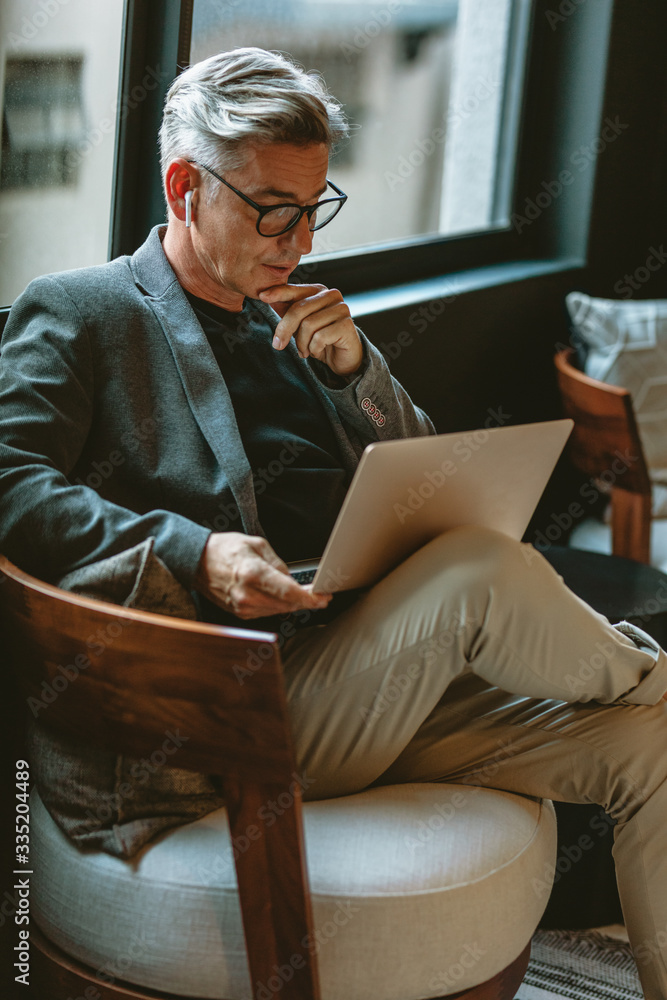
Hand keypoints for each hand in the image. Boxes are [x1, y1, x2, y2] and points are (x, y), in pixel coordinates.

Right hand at [194, 532, 331, 619]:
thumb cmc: (224, 549)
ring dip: (294, 605)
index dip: (310, 598)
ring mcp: (243, 607)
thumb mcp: (256, 545)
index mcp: (253, 573)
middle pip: (287, 605)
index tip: (323, 597)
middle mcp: (247, 594)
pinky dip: (279, 606)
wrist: (196, 562)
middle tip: (321, 596)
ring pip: (279, 611)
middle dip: (306, 601)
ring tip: (305, 595)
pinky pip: (267, 612)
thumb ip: (278, 564)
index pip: (289, 593)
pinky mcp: (240, 613)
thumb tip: (293, 581)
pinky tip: (284, 598)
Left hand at [259, 283, 362, 376]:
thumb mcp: (299, 324)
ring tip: (305, 351)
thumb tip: (264, 296)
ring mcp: (341, 309)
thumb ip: (286, 309)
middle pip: (298, 309)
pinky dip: (314, 349)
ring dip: (302, 344)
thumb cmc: (320, 339)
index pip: (294, 290)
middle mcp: (332, 295)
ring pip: (308, 325)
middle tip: (278, 346)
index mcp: (318, 291)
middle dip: (285, 330)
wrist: (342, 358)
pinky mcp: (347, 325)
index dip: (278, 293)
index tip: (262, 297)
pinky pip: (320, 337)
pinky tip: (318, 351)